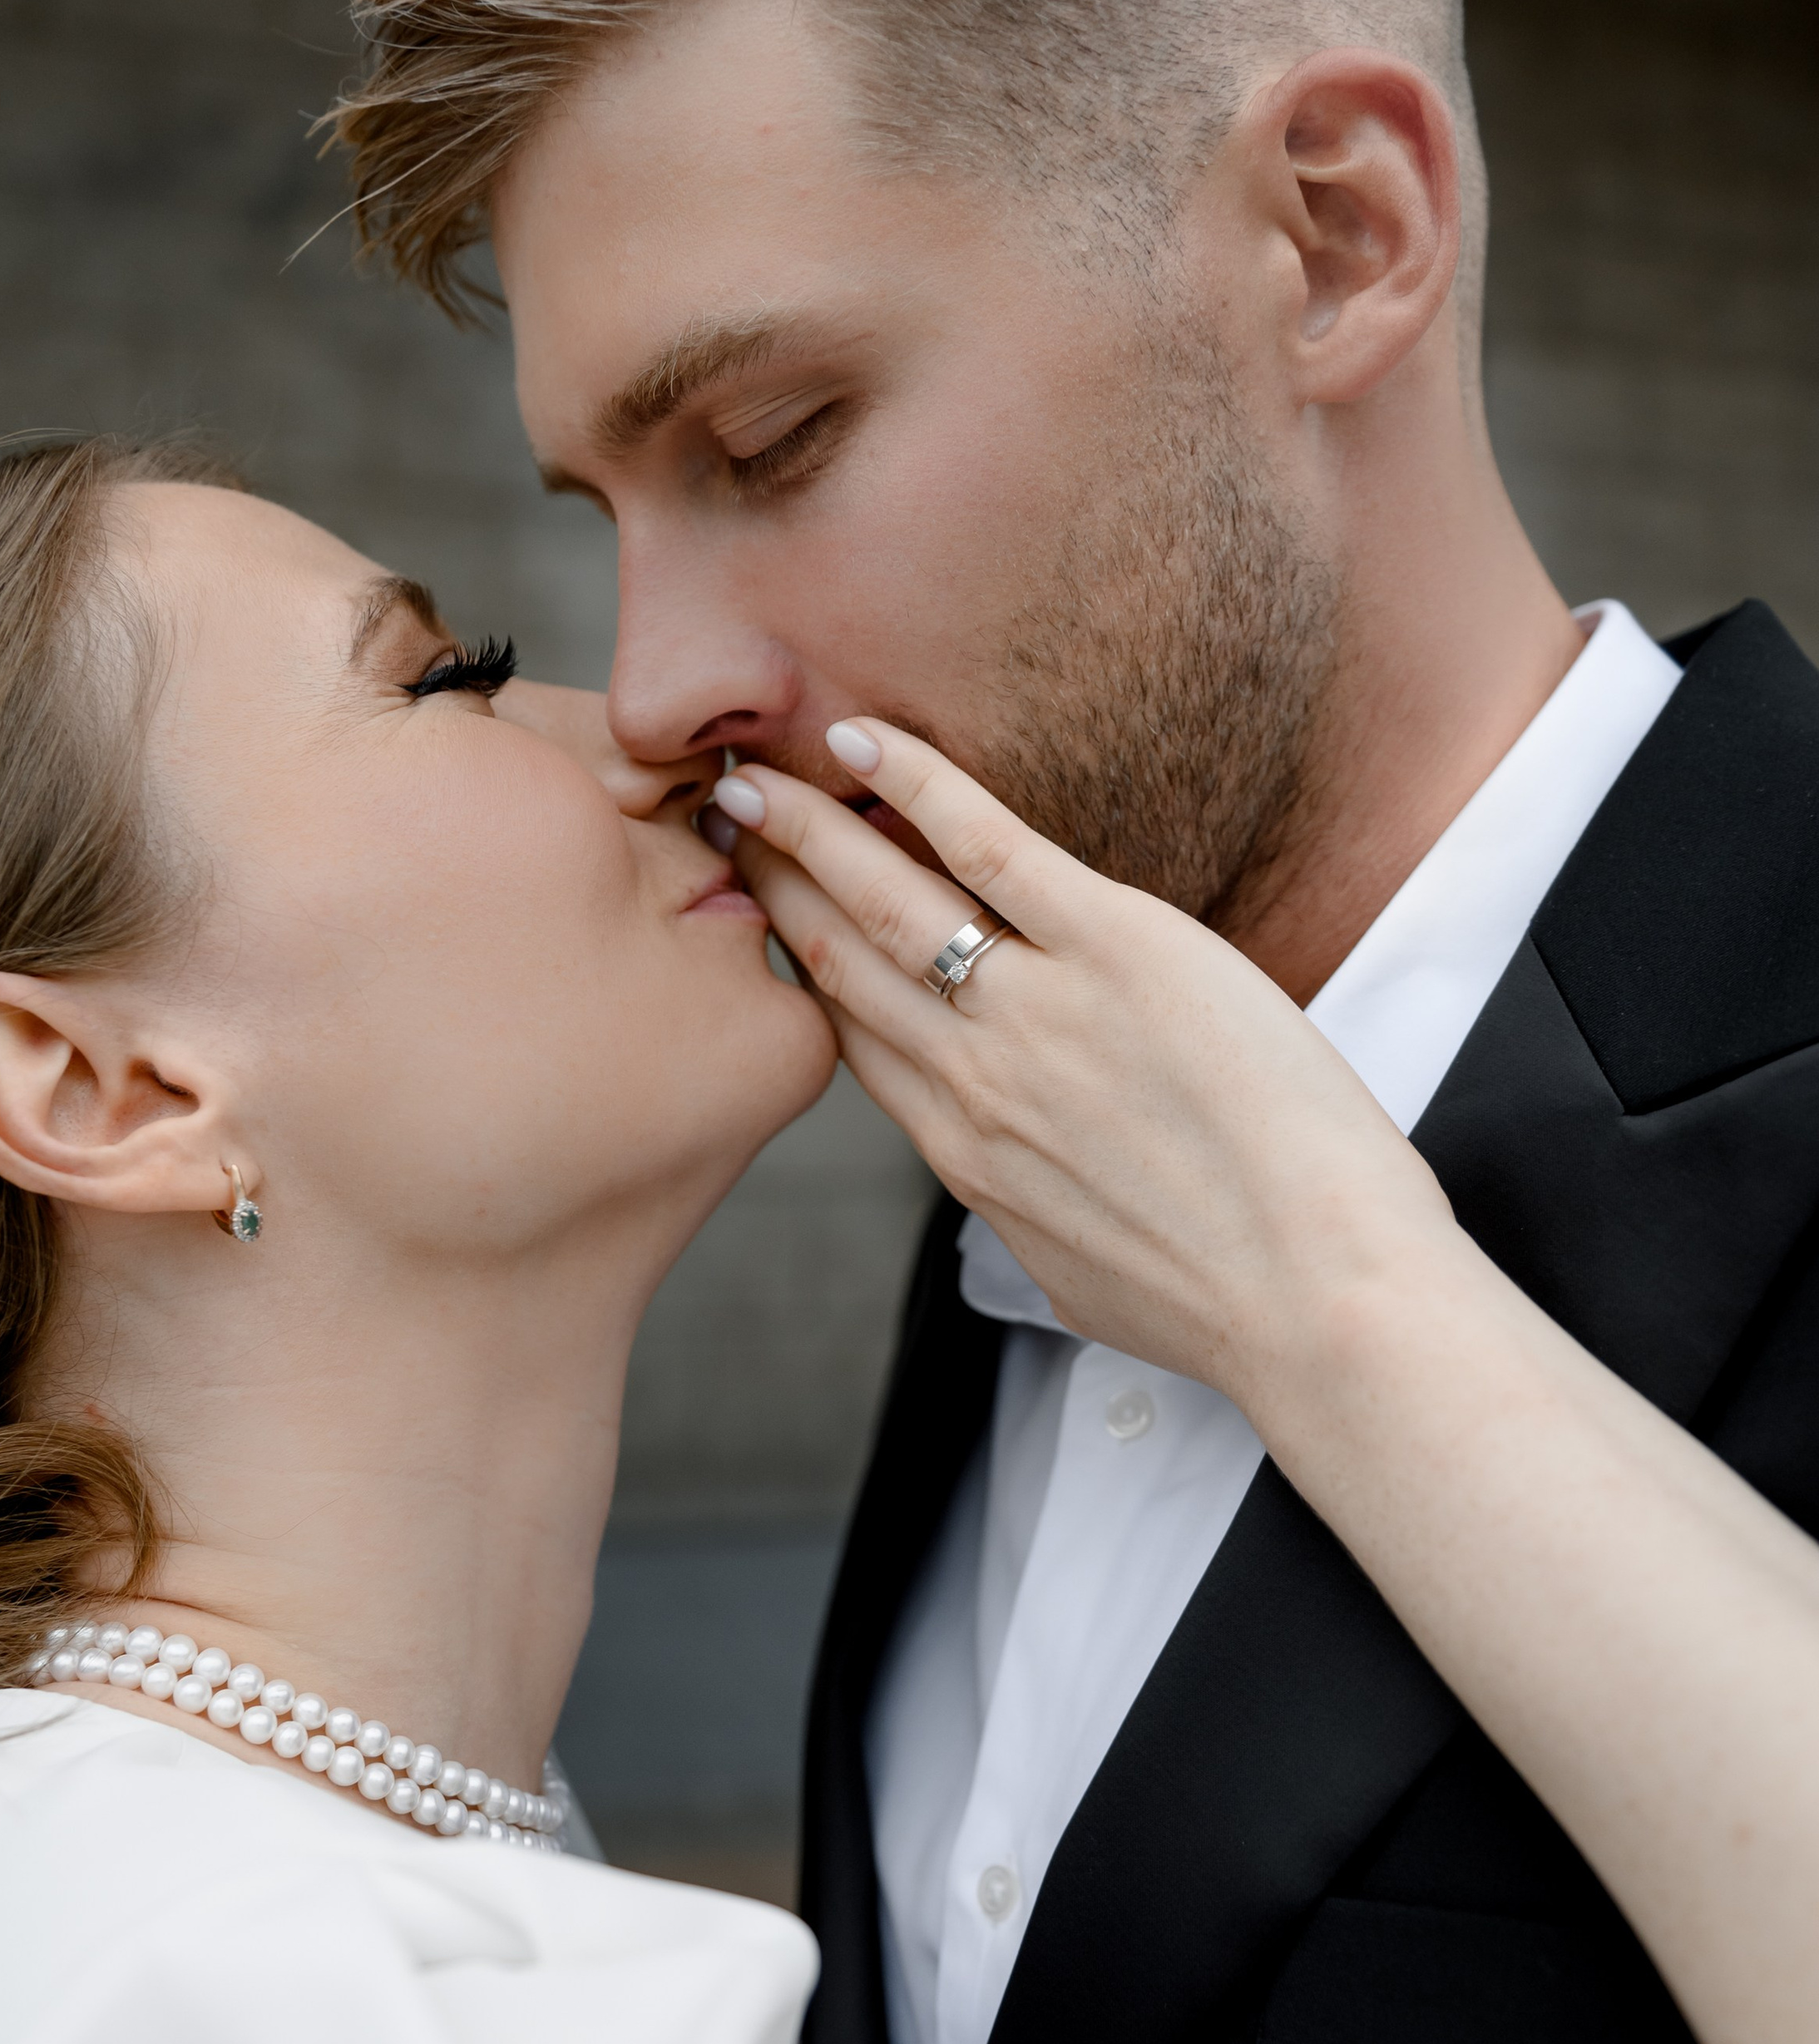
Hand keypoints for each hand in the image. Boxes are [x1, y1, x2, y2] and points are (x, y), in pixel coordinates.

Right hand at [713, 720, 1459, 1407]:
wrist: (1317, 1298)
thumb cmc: (1223, 1304)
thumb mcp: (1081, 1277)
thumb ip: (1030, 1215)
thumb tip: (1023, 1198)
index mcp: (966, 1153)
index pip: (854, 1036)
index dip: (799, 962)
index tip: (765, 909)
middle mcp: (975, 1078)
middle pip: (840, 959)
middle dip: (772, 881)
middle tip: (726, 815)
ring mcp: (1037, 1011)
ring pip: (887, 898)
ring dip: (810, 826)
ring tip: (755, 772)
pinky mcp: (1117, 951)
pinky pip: (990, 847)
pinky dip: (918, 785)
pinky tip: (862, 739)